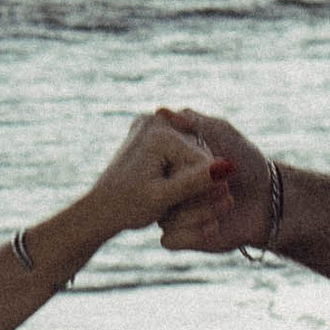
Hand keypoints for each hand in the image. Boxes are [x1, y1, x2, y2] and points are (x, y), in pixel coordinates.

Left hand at [85, 111, 224, 235]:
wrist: (100, 207)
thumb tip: (228, 167)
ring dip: (191, 179)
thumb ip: (194, 182)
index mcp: (161, 133)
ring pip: (191, 156)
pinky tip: (172, 190)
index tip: (196, 208)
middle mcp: (156, 122)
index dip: (206, 188)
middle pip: (198, 156)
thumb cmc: (127, 206)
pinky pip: (180, 153)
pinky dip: (181, 173)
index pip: (204, 161)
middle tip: (183, 206)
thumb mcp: (162, 198)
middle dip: (198, 183)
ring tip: (175, 201)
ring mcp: (152, 125)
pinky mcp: (152, 134)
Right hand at [147, 106, 269, 252]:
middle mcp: (167, 188)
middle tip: (222, 182)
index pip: (153, 162)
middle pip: (156, 191)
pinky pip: (169, 239)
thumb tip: (160, 111)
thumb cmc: (247, 161)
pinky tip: (215, 225)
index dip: (174, 161)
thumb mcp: (222, 133)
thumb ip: (193, 121)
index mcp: (170, 163)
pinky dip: (190, 233)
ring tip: (228, 201)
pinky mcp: (183, 237)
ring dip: (195, 210)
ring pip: (162, 217)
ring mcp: (173, 213)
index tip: (204, 157)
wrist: (270, 200)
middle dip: (188, 188)